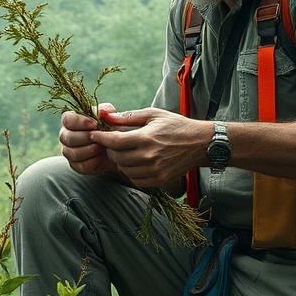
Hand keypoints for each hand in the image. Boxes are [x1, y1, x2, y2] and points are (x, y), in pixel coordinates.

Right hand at [58, 102, 120, 177]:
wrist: (117, 150)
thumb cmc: (110, 129)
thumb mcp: (110, 117)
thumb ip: (106, 111)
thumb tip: (102, 112)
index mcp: (71, 120)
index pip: (67, 119)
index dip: (79, 122)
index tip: (95, 124)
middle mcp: (66, 135)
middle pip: (67, 137)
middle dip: (85, 138)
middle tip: (100, 138)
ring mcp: (68, 151)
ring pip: (72, 153)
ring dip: (89, 150)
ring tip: (102, 146)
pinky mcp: (75, 165)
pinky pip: (81, 166)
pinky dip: (93, 162)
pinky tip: (102, 157)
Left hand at [90, 107, 209, 187]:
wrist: (201, 144)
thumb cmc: (176, 125)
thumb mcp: (153, 115)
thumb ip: (128, 117)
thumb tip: (106, 116)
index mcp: (147, 138)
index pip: (115, 142)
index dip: (101, 138)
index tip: (94, 135)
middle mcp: (149, 157)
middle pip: (117, 157)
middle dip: (110, 149)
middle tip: (112, 142)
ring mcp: (155, 171)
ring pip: (124, 170)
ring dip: (120, 161)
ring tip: (126, 151)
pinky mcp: (159, 180)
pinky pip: (135, 180)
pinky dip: (131, 172)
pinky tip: (136, 162)